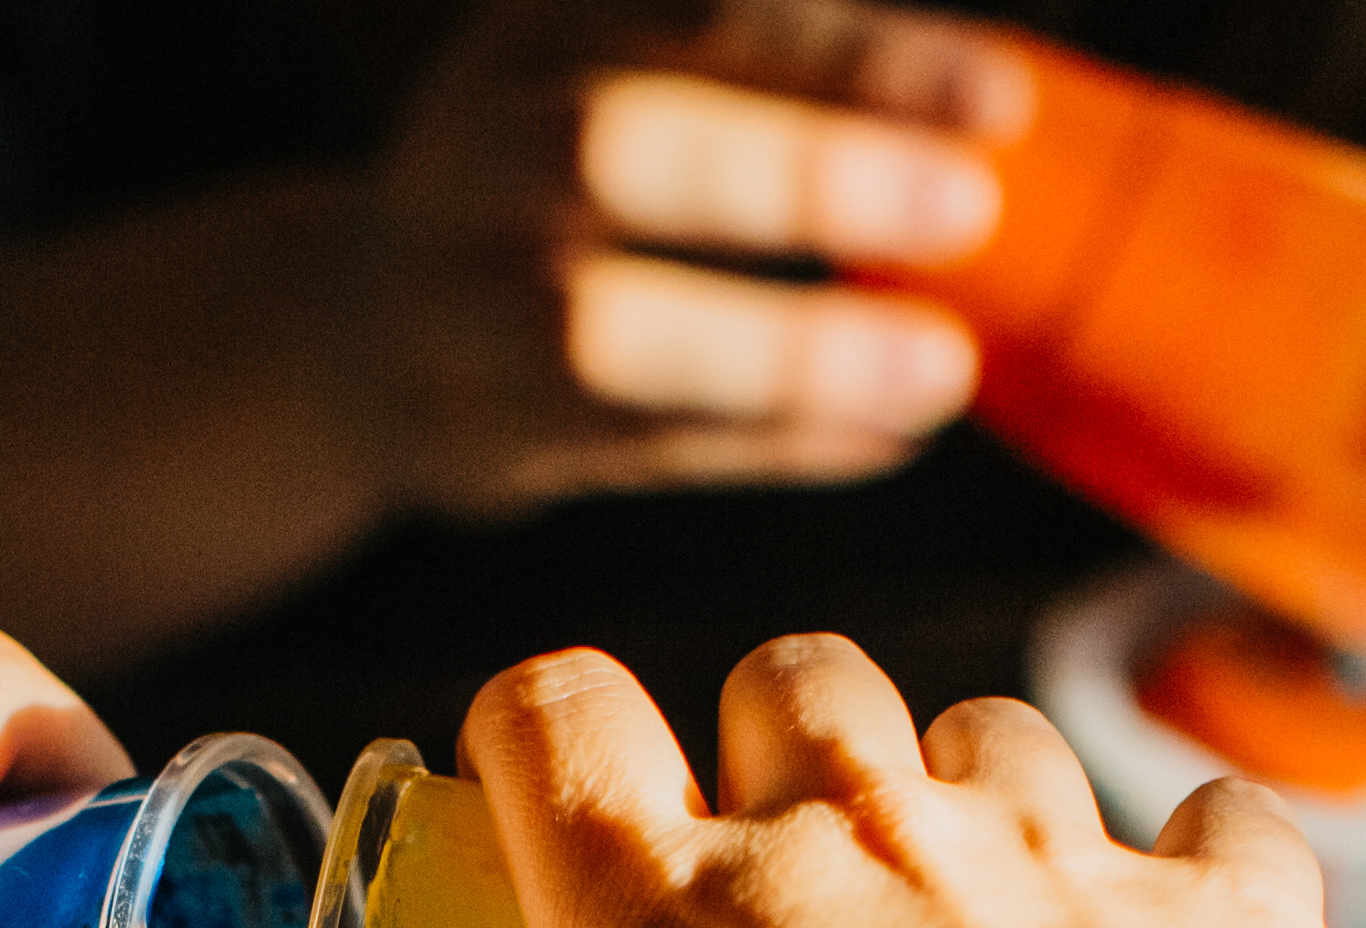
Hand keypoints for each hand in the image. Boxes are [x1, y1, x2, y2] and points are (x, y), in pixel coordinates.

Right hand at [358, 1, 1023, 521]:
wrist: (361, 328)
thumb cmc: (559, 182)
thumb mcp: (623, 68)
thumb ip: (762, 71)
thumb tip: (1002, 109)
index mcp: (548, 34)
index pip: (704, 18)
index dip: (853, 55)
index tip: (1004, 97)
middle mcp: (483, 150)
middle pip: (621, 149)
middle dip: (801, 176)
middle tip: (969, 210)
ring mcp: (461, 300)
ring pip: (606, 334)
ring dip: (786, 354)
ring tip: (943, 371)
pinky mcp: (477, 428)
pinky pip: (631, 446)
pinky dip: (769, 443)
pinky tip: (885, 435)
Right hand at [459, 632, 1365, 927]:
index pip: (556, 729)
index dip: (541, 735)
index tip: (550, 789)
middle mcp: (857, 850)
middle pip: (788, 679)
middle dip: (783, 744)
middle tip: (804, 875)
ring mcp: (1049, 851)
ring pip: (989, 731)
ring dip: (979, 804)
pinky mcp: (1221, 891)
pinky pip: (1206, 823)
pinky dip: (1196, 874)